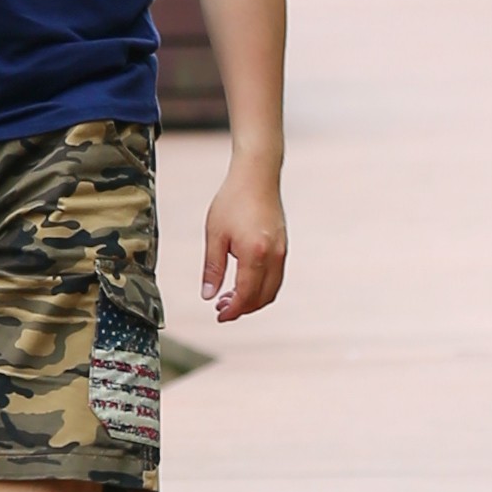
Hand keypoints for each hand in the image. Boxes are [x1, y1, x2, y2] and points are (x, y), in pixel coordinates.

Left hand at [202, 156, 287, 324]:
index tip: (218, 315)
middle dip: (242, 308)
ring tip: (229, 297)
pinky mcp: (283, 247)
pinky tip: (243, 282)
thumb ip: (212, 268)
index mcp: (255, 255)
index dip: (232, 310)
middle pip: (262, 298)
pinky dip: (262, 287)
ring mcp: (282, 252)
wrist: (257, 176)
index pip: (246, 295)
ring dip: (253, 300)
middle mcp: (274, 256)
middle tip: (221, 308)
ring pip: (272, 290)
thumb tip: (208, 296)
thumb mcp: (215, 235)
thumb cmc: (232, 200)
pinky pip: (276, 277)